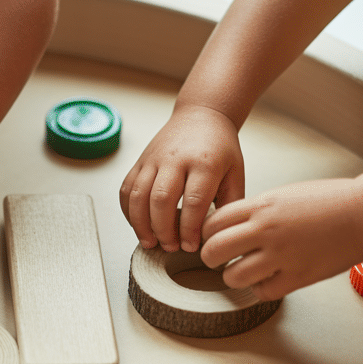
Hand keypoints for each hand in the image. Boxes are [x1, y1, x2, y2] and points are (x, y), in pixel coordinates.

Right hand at [120, 105, 244, 251]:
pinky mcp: (140, 162)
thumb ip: (231, 202)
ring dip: (141, 224)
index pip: (193, 201)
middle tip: (170, 247)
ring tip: (150, 242)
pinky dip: (129, 212)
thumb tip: (223, 234)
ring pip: (138, 196)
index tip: (191, 245)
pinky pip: (127, 190)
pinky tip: (138, 225)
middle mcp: (175, 160)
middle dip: (163, 229)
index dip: (189, 229)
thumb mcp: (235, 172)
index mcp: (204, 163)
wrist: (200, 116)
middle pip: (161, 200)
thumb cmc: (220, 147)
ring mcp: (153, 160)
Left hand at [200, 178, 362, 300]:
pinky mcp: (298, 276)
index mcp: (261, 206)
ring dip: (234, 277)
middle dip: (211, 257)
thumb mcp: (284, 195)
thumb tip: (232, 226)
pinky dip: (261, 289)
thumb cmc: (330, 201)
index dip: (207, 233)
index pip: (212, 222)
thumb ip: (256, 211)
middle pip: (213, 250)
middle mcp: (266, 230)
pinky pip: (263, 292)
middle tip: (219, 259)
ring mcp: (281, 254)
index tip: (213, 238)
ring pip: (233, 276)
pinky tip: (270, 280)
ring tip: (243, 272)